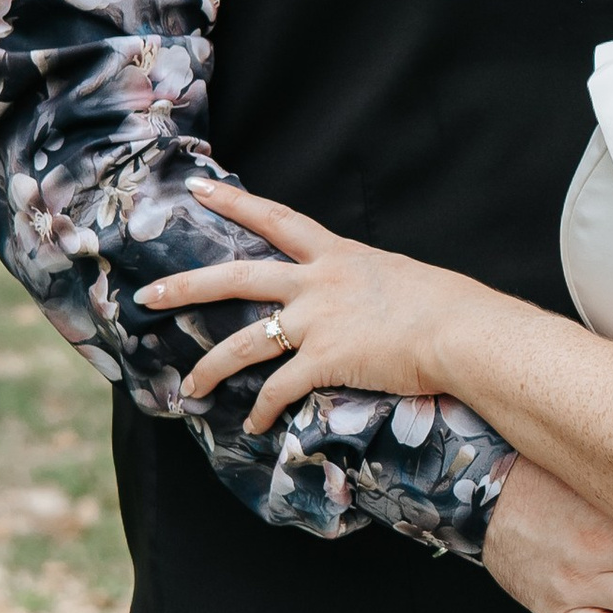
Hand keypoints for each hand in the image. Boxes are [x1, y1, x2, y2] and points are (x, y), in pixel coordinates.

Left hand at [138, 178, 471, 436]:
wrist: (462, 331)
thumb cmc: (450, 307)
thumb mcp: (403, 280)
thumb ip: (374, 286)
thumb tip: (376, 299)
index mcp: (338, 256)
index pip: (276, 218)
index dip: (235, 201)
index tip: (199, 187)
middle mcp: (319, 283)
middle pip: (237, 279)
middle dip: (187, 287)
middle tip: (149, 295)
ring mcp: (318, 321)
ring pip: (244, 343)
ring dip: (210, 368)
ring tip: (187, 389)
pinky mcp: (324, 361)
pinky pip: (278, 389)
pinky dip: (262, 411)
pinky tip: (254, 426)